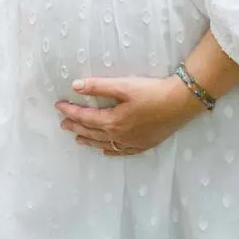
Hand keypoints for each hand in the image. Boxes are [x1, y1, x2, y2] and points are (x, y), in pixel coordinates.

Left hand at [55, 73, 204, 156]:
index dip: (70, 111)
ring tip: (78, 138)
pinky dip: (109, 151)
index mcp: (112, 121)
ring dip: (89, 140)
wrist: (180, 103)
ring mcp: (131, 143)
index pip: (85, 117)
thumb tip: (75, 86)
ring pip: (104, 144)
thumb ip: (98, 86)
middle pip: (92, 132)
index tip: (58, 105)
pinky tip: (105, 150)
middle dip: (76, 126)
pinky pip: (120, 152)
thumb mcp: (123, 85)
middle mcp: (119, 136)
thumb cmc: (151, 91)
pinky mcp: (143, 145)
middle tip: (63, 123)